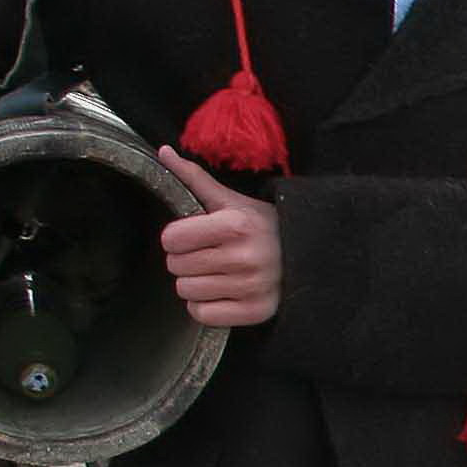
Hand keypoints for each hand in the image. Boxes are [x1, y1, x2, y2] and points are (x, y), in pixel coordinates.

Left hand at [158, 146, 283, 326]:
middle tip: (206, 255)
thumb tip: (162, 152)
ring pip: (186, 292)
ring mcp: (252, 288)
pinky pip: (202, 314)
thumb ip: (194, 178)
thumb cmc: (260, 226)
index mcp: (235, 225)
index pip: (171, 239)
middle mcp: (245, 258)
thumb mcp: (231, 199)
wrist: (304, 254)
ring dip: (194, 283)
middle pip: (176, 266)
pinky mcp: (256, 312)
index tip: (192, 236)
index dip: (176, 237)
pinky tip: (220, 293)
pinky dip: (205, 306)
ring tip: (214, 273)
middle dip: (185, 259)